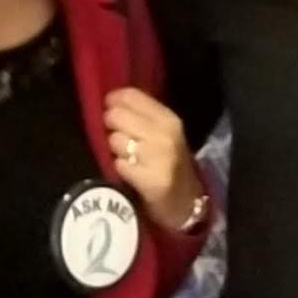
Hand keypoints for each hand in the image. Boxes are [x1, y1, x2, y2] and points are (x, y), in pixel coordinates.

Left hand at [102, 88, 199, 230]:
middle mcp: (165, 134)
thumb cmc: (169, 164)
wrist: (186, 202)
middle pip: (117, 115)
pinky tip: (129, 173)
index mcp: (169, 118)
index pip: (131, 95)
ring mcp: (159, 157)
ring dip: (115, 149)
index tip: (110, 108)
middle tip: (119, 137)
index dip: (114, 100)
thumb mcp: (163, 133)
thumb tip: (110, 100)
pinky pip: (119, 164)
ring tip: (127, 157)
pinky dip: (119, 168)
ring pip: (115, 139)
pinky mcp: (151, 180)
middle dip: (111, 126)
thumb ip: (140, 115)